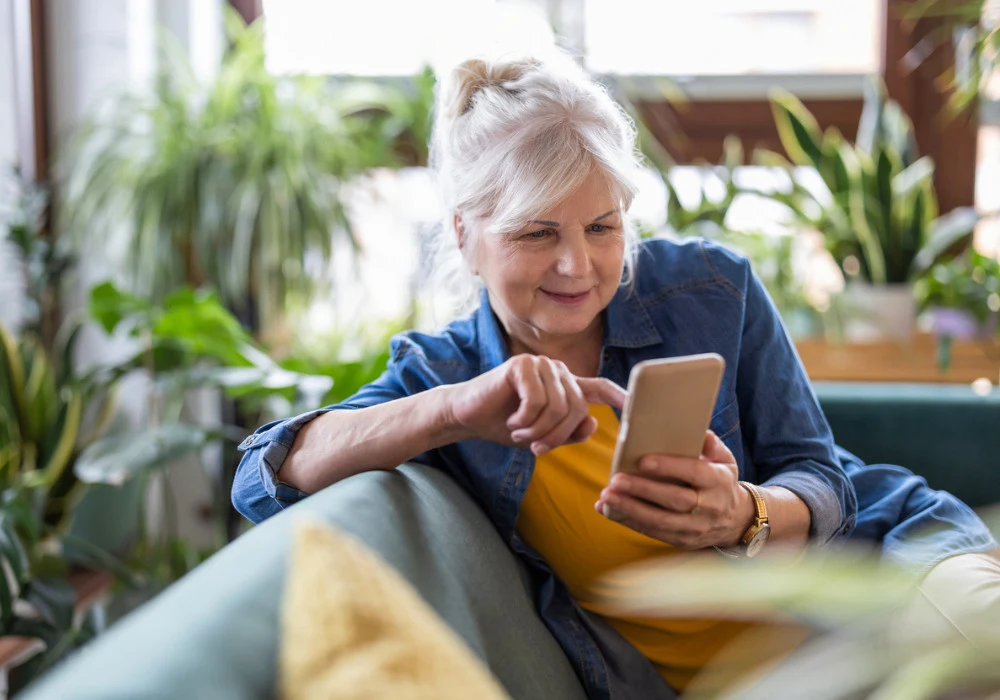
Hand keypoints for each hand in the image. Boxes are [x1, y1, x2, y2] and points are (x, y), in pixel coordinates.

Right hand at [447, 354, 625, 454]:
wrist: (468, 416)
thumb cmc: (505, 424)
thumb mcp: (541, 436)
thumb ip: (568, 433)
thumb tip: (592, 424)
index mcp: (566, 385)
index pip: (600, 388)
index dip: (620, 397)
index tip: (636, 410)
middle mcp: (557, 371)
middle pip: (577, 408)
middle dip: (558, 435)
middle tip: (536, 449)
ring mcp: (540, 365)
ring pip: (558, 406)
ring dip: (538, 430)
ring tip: (519, 433)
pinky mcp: (522, 365)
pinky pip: (537, 400)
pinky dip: (525, 419)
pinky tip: (511, 420)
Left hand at [595, 431, 754, 549]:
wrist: (736, 521)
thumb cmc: (721, 482)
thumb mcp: (724, 460)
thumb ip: (710, 444)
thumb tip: (696, 431)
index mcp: (718, 482)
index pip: (695, 473)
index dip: (669, 467)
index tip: (642, 460)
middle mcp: (709, 507)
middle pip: (674, 500)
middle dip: (643, 490)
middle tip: (616, 480)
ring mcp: (695, 527)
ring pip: (661, 521)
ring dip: (631, 509)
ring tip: (607, 496)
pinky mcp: (682, 541)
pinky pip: (653, 533)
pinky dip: (629, 522)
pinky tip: (609, 510)